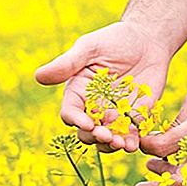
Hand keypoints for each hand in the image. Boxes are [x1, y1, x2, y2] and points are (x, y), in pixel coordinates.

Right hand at [35, 21, 172, 152]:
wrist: (147, 40)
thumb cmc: (114, 40)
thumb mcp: (90, 48)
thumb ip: (67, 64)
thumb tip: (38, 76)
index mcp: (78, 93)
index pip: (70, 112)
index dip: (76, 120)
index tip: (87, 123)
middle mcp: (93, 108)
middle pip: (86, 132)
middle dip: (94, 136)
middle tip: (106, 135)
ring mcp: (113, 116)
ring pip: (106, 140)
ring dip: (110, 145)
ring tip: (120, 143)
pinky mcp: (134, 119)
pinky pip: (129, 137)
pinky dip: (130, 143)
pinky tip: (133, 143)